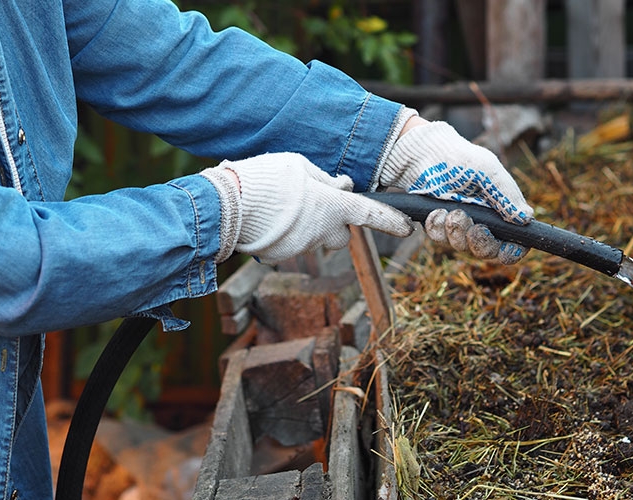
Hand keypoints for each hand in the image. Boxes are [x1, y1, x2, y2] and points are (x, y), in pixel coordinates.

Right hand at [202, 153, 412, 262]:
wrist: (225, 206)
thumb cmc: (265, 179)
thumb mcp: (299, 166)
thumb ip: (325, 179)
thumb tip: (343, 186)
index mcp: (332, 206)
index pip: (370, 214)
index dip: (391, 220)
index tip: (407, 227)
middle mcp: (322, 232)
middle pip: (342, 234)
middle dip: (335, 222)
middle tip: (314, 203)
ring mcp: (303, 247)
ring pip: (316, 238)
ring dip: (308, 226)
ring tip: (283, 205)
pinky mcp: (282, 256)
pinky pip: (293, 245)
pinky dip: (287, 234)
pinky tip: (270, 218)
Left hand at [381, 119, 532, 263]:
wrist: (427, 153)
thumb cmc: (462, 160)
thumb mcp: (489, 172)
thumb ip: (507, 195)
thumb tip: (527, 217)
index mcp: (501, 213)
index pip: (512, 244)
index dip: (511, 251)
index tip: (506, 247)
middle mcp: (482, 224)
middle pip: (488, 252)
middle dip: (481, 243)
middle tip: (474, 228)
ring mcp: (459, 227)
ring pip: (462, 248)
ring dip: (457, 232)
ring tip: (451, 212)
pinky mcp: (439, 226)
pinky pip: (440, 239)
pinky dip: (438, 227)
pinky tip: (437, 211)